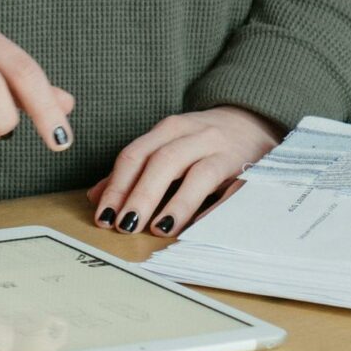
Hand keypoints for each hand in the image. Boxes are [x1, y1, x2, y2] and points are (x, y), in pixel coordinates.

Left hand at [88, 107, 286, 236]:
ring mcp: (222, 150)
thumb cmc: (202, 142)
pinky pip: (230, 189)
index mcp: (168, 130)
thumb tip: (96, 196)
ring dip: (174, 203)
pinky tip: (197, 228)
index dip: (117, 186)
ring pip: (197, 174)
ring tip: (156, 228)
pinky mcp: (247, 167)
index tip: (103, 216)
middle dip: (139, 195)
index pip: (135, 155)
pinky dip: (212, 209)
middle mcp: (194, 134)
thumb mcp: (166, 146)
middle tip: (124, 225)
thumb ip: (134, 170)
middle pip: (161, 162)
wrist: (254, 122)